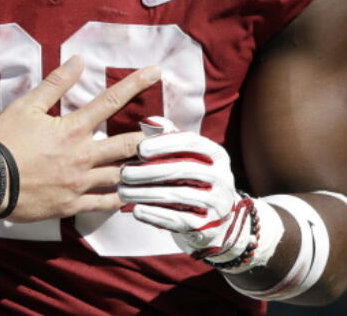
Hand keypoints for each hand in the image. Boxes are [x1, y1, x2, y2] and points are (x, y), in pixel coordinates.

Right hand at [0, 56, 159, 221]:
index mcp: (73, 129)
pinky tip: (128, 197)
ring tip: (157, 168)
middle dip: (150, 138)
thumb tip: (77, 61)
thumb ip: (55, 84)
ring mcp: (80, 184)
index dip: (135, 84)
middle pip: (127, 145)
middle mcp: (83, 156)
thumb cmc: (4, 141)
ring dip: (139, 171)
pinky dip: (118, 200)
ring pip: (121, 178)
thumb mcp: (26, 106)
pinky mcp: (71, 205)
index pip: (110, 102)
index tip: (155, 72)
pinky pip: (103, 204)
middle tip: (170, 135)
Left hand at [119, 116, 249, 258]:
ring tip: (124, 192)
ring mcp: (218, 203)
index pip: (191, 142)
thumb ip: (168, 137)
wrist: (216, 219)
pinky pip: (181, 219)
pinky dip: (156, 214)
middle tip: (124, 173)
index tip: (139, 149)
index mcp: (216, 154)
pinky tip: (136, 210)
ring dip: (147, 193)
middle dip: (150, 171)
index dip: (164, 144)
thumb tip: (148, 121)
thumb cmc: (191, 178)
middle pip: (184, 169)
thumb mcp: (186, 156)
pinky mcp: (210, 226)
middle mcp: (222, 177)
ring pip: (180, 195)